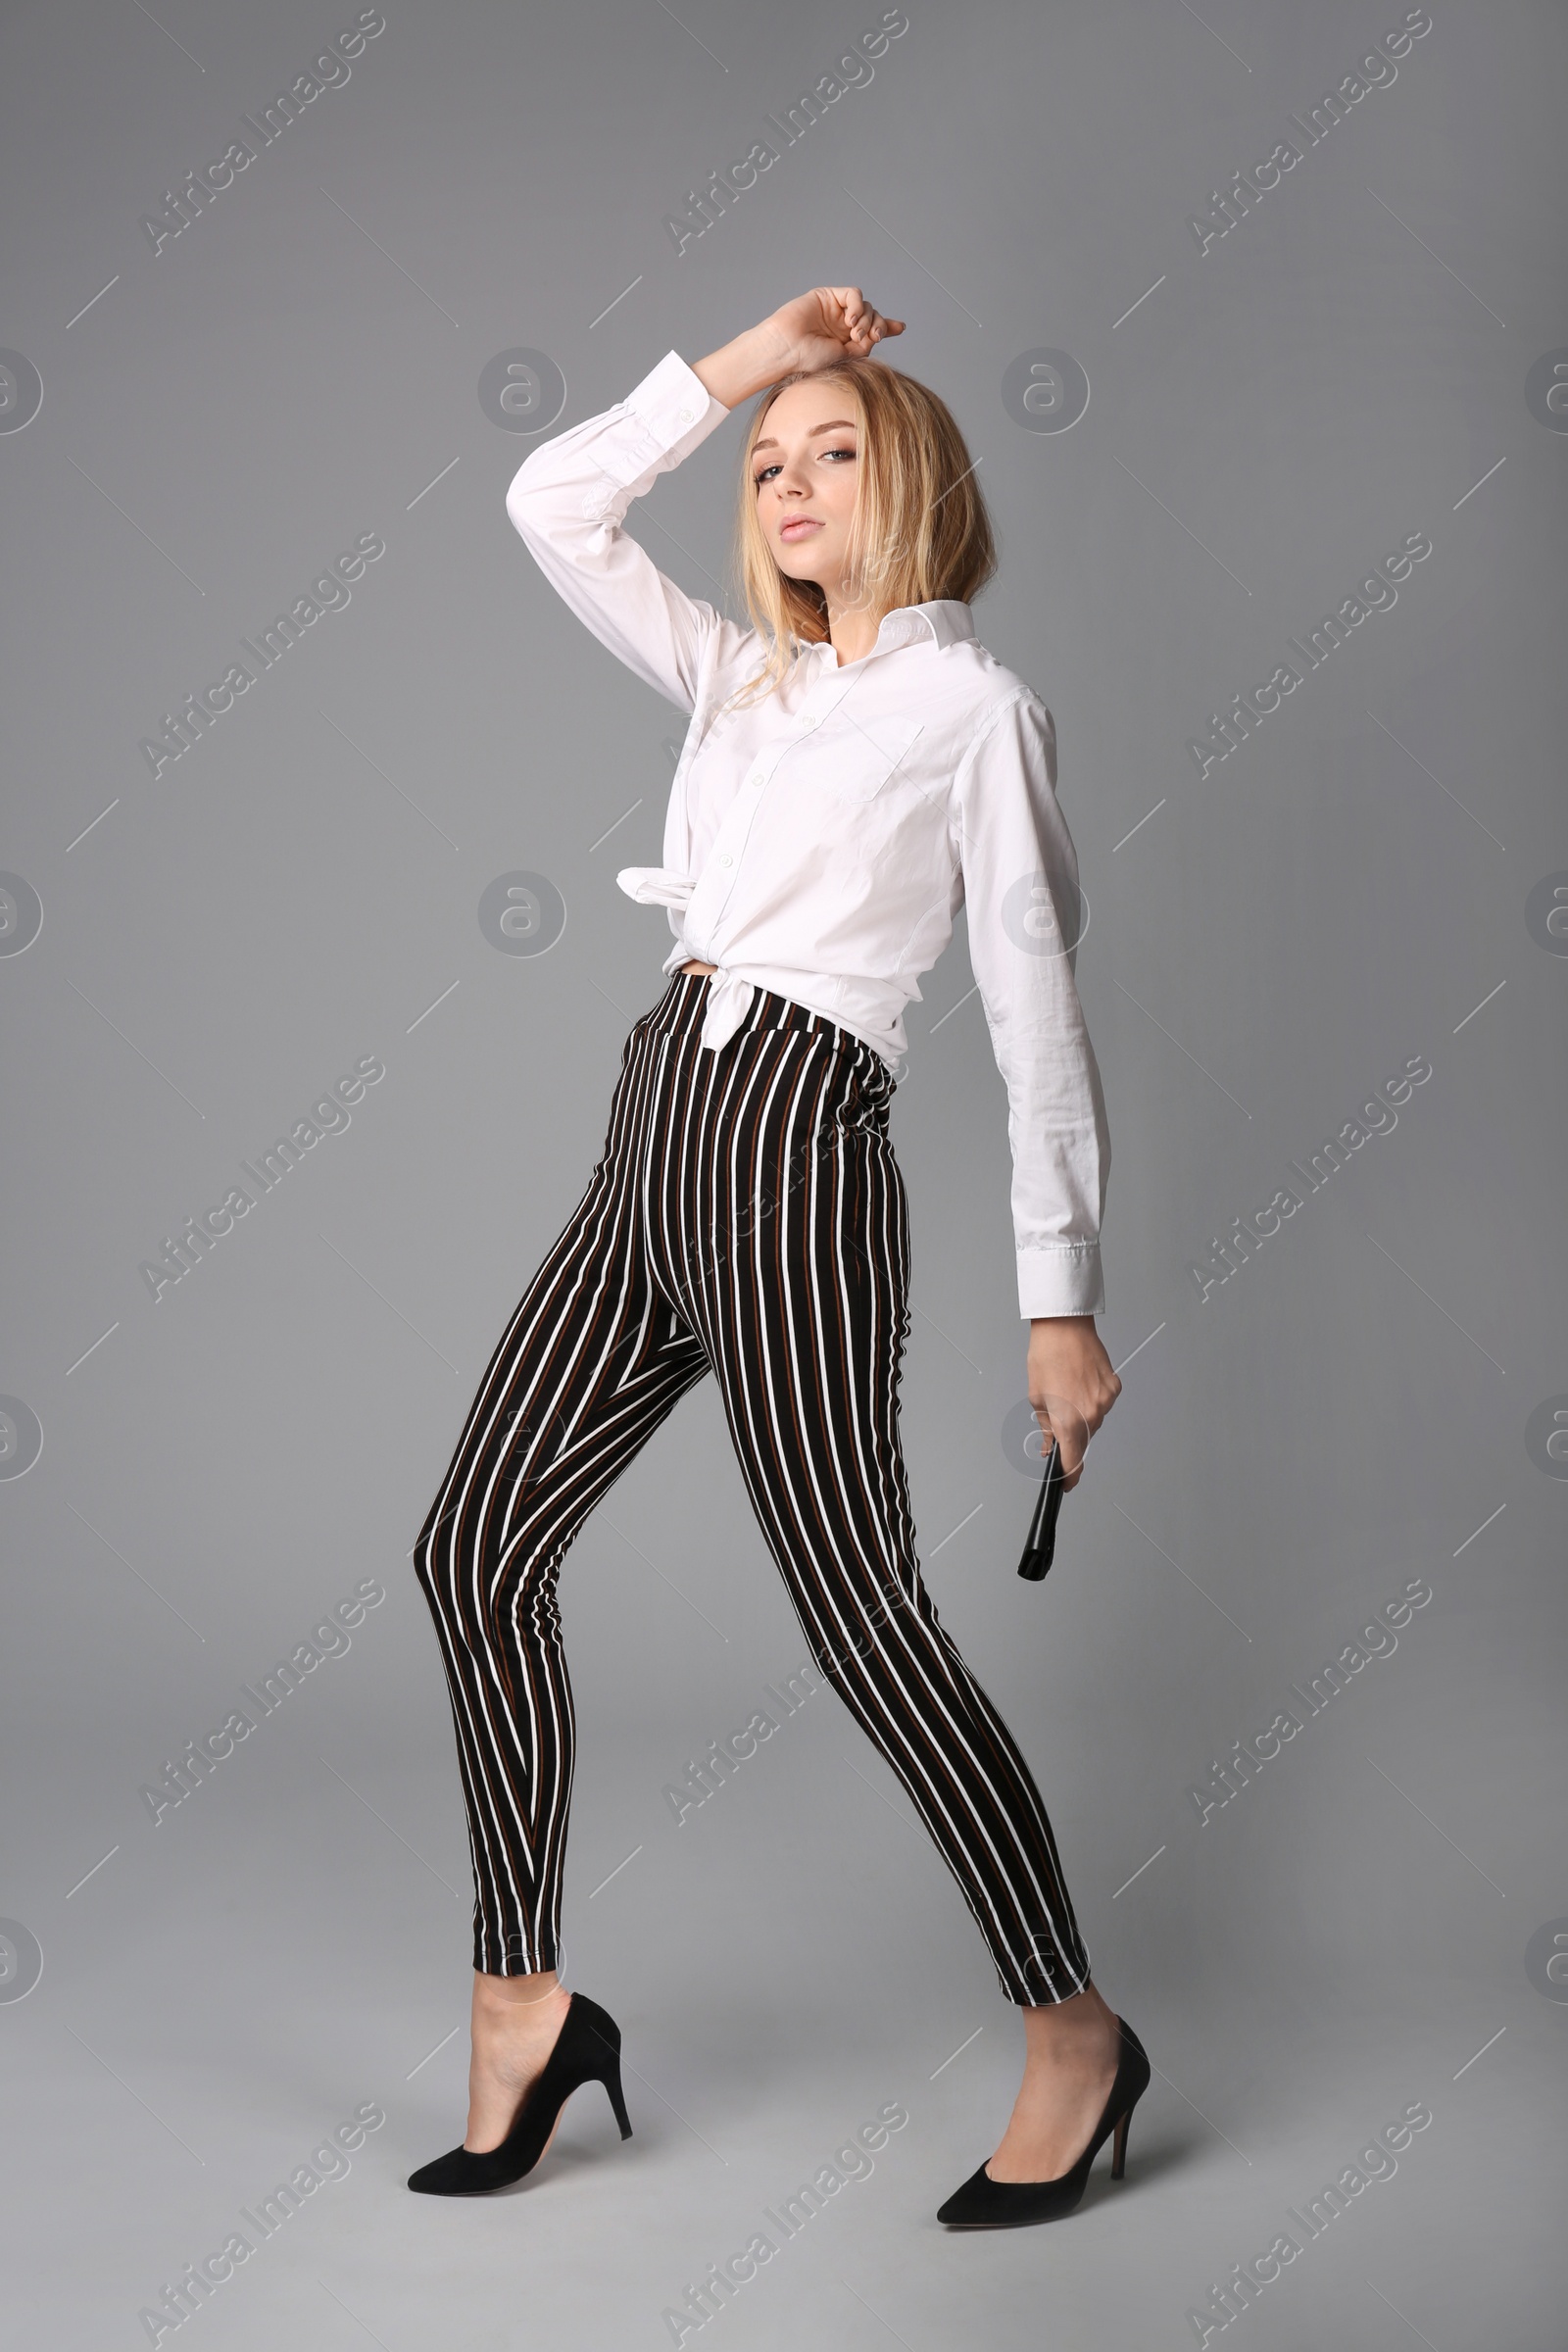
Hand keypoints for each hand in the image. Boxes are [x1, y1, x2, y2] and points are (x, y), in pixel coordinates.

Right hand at [692, 289, 904, 412]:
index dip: (887, 326)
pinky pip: (853, 294)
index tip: (901, 328)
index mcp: (846, 340)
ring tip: (856, 333)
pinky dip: (857, 306)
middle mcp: (842, 324)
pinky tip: (851, 321)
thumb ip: (863, 345)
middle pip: (873, 316)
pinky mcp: (827, 295)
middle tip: (874, 338)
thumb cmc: (808, 361)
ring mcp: (834, 309)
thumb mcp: (844, 358)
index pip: (872, 329)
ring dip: (867, 319)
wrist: (786, 351)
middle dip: (879, 325)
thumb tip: (881, 335)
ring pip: (865, 305)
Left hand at [1026, 1316, 1119, 1491]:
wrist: (1064, 1329)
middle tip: (1058, 1418)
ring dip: (1082, 1417)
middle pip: (1084, 1441)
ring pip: (1094, 1422)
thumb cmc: (1046, 1358)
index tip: (1066, 1484)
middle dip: (1071, 1437)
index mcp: (1069, 1422)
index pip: (1073, 1462)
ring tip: (1068, 1392)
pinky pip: (1103, 1405)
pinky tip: (1081, 1384)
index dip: (1069, 1477)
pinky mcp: (1114, 1388)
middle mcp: (1091, 1415)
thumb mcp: (1037, 1398)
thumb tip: (1049, 1446)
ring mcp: (1105, 1402)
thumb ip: (1046, 1428)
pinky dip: (1092, 1401)